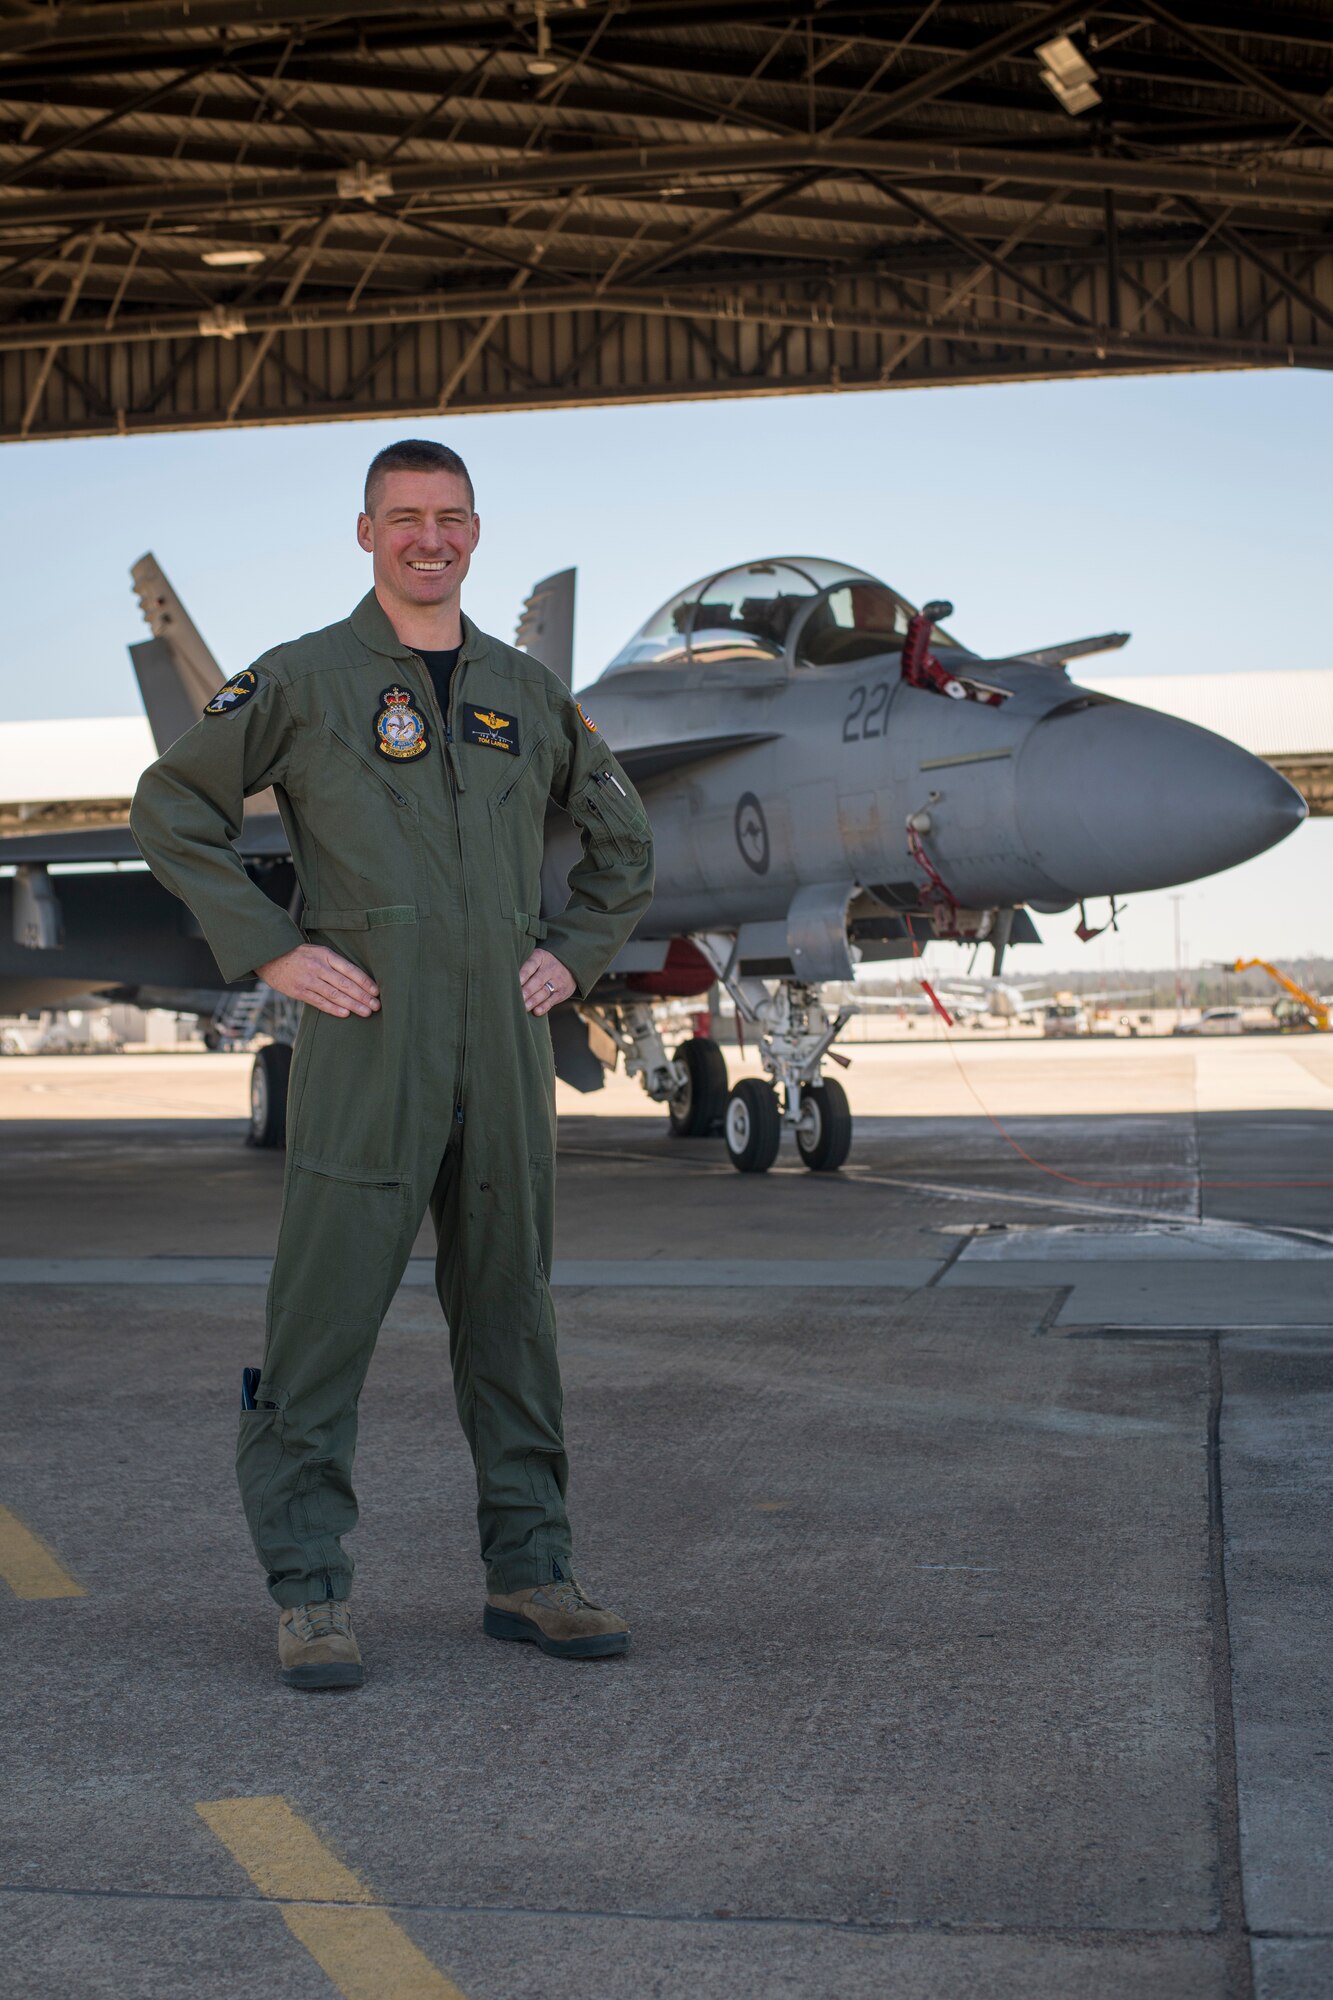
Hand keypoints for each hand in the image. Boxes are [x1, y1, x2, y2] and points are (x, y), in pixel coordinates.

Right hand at [256, 944, 380, 1018]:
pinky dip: (333, 1008)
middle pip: (345, 984)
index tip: (376, 991)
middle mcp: (318, 967)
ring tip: (366, 1012)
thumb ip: (334, 963)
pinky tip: (345, 1013)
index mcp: (326, 955)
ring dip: (352, 1004)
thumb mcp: (318, 951)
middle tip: (376, 1006)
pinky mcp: (299, 991)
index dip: (364, 981)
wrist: (270, 956)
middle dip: (362, 996)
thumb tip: (357, 979)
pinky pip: (319, 1002)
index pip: (350, 969)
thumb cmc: (299, 955)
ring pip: (334, 994)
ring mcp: (308, 980)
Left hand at [520, 948, 574, 1016]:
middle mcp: (550, 968)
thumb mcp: (536, 958)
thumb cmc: (543, 963)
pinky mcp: (562, 992)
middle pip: (537, 981)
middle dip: (526, 991)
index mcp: (540, 957)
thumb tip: (504, 978)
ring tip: (523, 1008)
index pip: (530, 965)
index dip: (522, 974)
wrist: (569, 965)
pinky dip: (544, 1006)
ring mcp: (558, 981)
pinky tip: (536, 1011)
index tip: (514, 982)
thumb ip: (523, 965)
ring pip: (544, 992)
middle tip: (517, 998)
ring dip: (533, 1001)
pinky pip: (553, 1000)